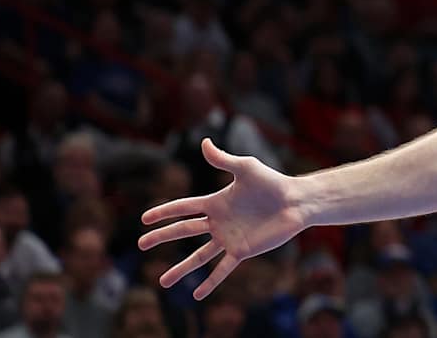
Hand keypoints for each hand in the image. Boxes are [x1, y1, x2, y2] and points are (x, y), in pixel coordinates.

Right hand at [138, 138, 306, 299]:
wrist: (295, 201)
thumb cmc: (272, 182)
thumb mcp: (246, 167)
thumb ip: (223, 159)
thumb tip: (204, 141)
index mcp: (216, 202)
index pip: (184, 208)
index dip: (164, 212)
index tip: (144, 218)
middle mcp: (218, 221)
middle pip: (184, 230)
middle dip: (162, 237)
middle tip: (140, 244)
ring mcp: (229, 238)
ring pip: (199, 256)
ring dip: (181, 268)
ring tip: (162, 282)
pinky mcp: (242, 250)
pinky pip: (222, 269)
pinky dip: (210, 282)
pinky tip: (197, 296)